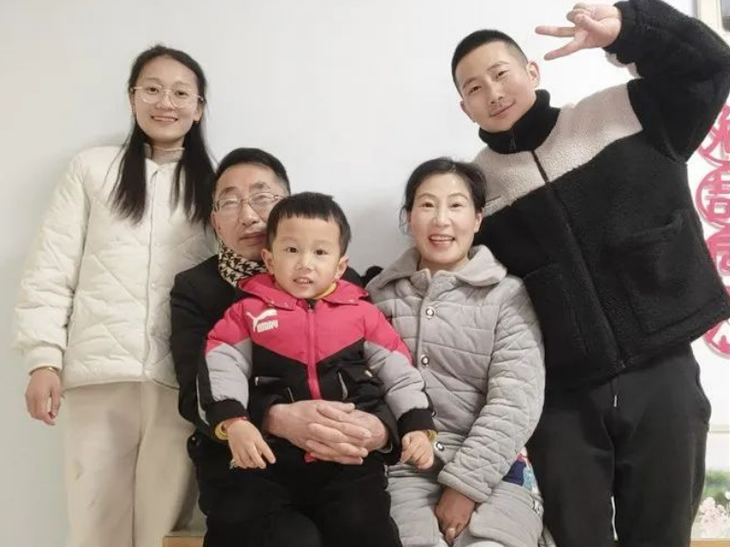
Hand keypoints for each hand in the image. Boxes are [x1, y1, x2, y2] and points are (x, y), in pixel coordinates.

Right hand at [25, 368, 61, 424]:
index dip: (47, 420)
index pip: (42, 413)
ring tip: (49, 412)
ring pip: (31, 412)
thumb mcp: (57, 390)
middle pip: (35, 415)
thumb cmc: (51, 378)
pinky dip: (35, 410)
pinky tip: (43, 408)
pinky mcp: (27, 395)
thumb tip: (54, 414)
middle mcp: (32, 397)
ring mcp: (28, 396)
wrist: (42, 369)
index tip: (53, 422)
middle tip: (52, 416)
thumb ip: (56, 403)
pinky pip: (30, 407)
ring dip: (39, 415)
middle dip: (44, 418)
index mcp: (40, 396)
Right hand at [226, 419, 275, 468]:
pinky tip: (246, 465)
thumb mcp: (257, 434)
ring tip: (254, 464)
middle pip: (254, 456)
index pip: (264, 448)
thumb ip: (260, 444)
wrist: (235, 425)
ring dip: (252, 465)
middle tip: (263, 465)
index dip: (269, 455)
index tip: (273, 461)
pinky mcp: (234, 451)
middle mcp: (248, 443)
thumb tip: (260, 455)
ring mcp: (240, 448)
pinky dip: (243, 465)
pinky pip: (238, 461)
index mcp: (255, 438)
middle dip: (260, 463)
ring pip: (246, 461)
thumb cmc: (247, 429)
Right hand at [265, 401, 385, 464]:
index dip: (355, 430)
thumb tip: (352, 407)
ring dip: (348, 454)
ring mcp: (314, 441)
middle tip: (367, 447)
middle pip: (339, 439)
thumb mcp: (318, 403)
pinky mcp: (311, 448)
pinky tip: (347, 460)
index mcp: (322, 418)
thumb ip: (336, 406)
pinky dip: (337, 458)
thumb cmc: (301, 409)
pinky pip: (326, 455)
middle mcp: (319, 431)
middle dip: (354, 444)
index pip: (342, 425)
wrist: (282, 419)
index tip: (367, 433)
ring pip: (333, 450)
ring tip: (361, 456)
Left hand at [400, 431, 433, 469]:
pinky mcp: (432, 456)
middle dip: (409, 459)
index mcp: (418, 439)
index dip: (405, 456)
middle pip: (415, 457)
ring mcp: (429, 451)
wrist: (422, 437)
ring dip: (415, 462)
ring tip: (413, 459)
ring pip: (421, 461)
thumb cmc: (413, 438)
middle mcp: (425, 445)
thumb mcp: (407, 437)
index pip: (411, 450)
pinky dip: (423, 466)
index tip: (402, 459)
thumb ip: (404, 443)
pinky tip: (418, 465)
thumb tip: (405, 450)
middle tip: (407, 457)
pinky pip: (429, 464)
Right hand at [435, 487, 476, 544]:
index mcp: (457, 523)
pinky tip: (445, 515)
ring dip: (443, 525)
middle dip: (447, 532)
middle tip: (451, 528)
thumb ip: (461, 527)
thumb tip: (455, 534)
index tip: (452, 537)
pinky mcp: (437, 509)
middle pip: (444, 532)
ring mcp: (441, 514)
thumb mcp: (467, 516)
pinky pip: (437, 518)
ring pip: (440, 526)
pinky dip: (440, 519)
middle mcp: (447, 520)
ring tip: (448, 521)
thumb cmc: (467, 501)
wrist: (460, 487)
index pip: (450, 537)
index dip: (451, 538)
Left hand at [536, 3, 621, 59]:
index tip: (545, 58)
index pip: (567, 48)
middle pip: (559, 32)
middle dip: (548, 30)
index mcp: (581, 41)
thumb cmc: (610, 31)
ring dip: (580, 13)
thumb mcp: (601, 31)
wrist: (619, 21)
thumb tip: (577, 17)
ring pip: (571, 15)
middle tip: (536, 30)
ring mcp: (578, 22)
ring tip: (592, 16)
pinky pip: (577, 6)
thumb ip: (588, 24)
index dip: (557, 53)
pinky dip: (584, 7)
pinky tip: (591, 11)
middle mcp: (577, 32)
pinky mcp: (581, 11)